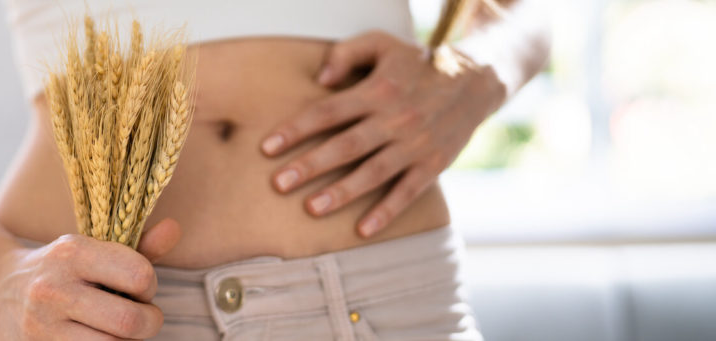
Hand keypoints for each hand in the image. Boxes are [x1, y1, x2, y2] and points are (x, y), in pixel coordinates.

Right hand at [0, 219, 181, 339]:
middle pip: (130, 322)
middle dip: (148, 323)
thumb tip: (174, 230)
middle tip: (141, 318)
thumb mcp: (92, 249)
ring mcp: (42, 326)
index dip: (150, 287)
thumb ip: (138, 247)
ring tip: (116, 330)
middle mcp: (55, 289)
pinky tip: (96, 338)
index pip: (138, 275)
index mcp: (73, 252)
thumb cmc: (60, 269)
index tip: (140, 289)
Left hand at [261, 31, 505, 236]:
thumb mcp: (382, 44)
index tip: (267, 147)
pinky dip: (386, 212)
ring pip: (373, 172)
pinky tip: (362, 230)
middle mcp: (394, 119)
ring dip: (342, 192)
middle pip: (345, 146)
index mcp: (376, 91)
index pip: (327, 112)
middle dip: (310, 166)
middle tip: (278, 184)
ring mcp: (414, 144)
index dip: (295, 130)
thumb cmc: (416, 64)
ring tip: (311, 209)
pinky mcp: (432, 164)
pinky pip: (407, 192)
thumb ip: (346, 54)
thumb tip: (319, 78)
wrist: (475, 81)